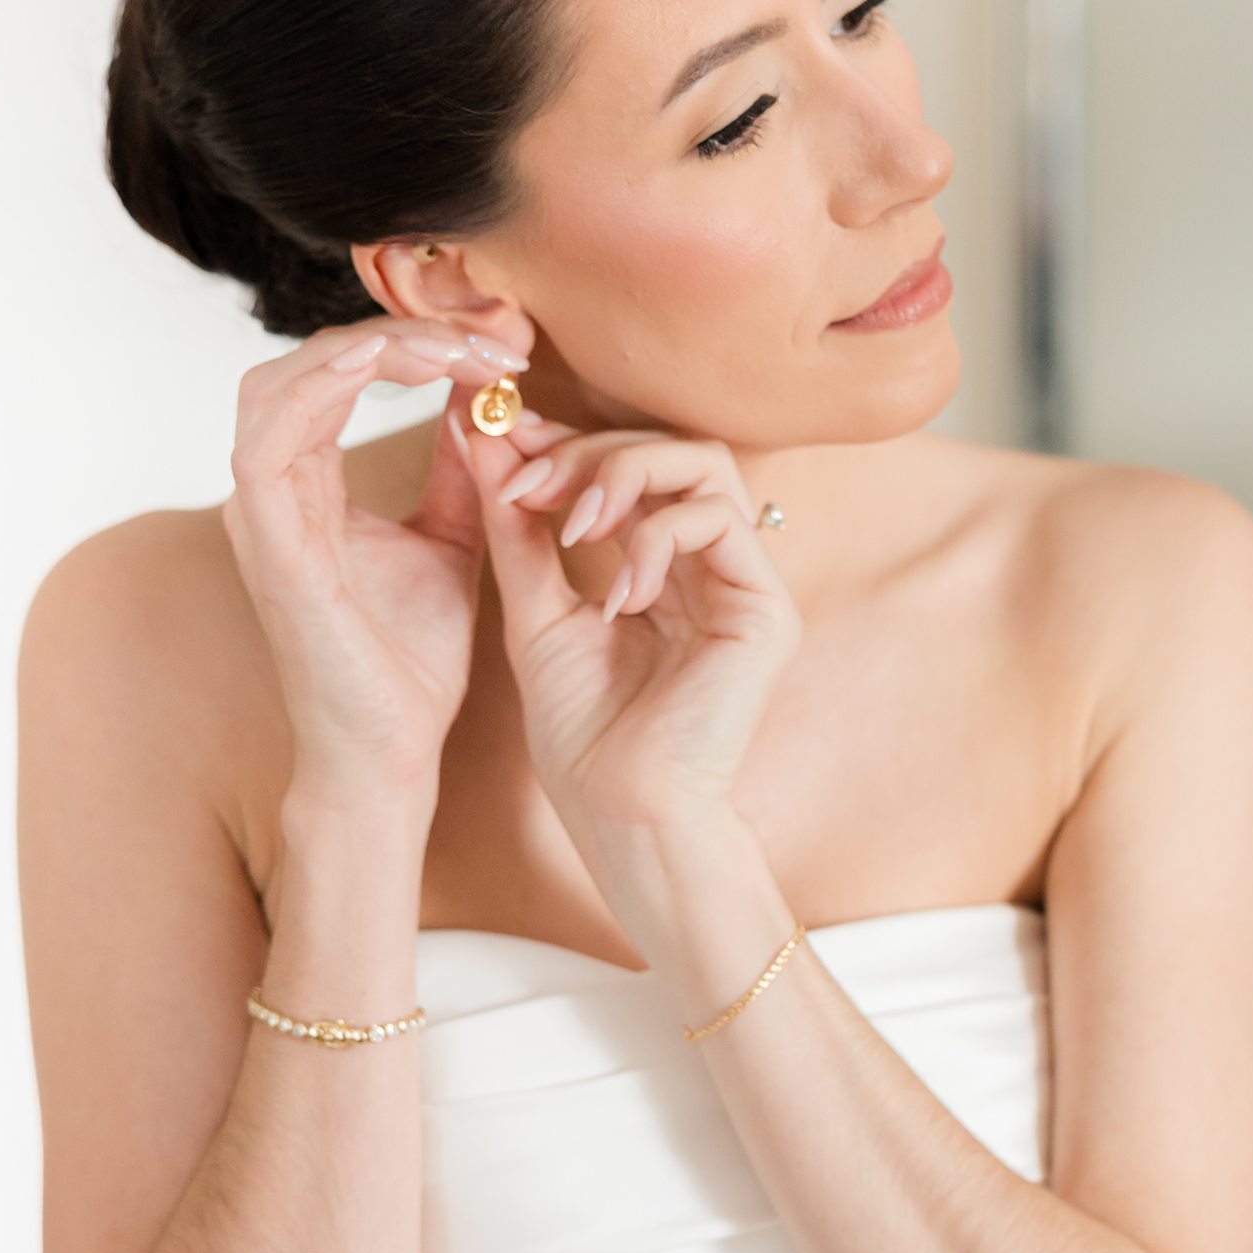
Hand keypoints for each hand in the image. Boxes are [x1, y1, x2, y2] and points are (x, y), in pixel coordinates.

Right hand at [221, 319, 520, 796]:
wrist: (392, 753)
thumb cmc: (411, 663)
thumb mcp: (452, 541)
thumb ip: (458, 470)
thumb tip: (482, 401)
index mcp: (307, 486)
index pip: (337, 374)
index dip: (410, 340)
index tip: (495, 341)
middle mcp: (274, 492)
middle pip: (306, 363)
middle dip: (395, 332)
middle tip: (483, 334)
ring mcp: (263, 518)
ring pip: (278, 384)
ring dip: (367, 349)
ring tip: (451, 347)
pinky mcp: (271, 546)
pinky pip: (270, 440)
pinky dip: (323, 389)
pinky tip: (392, 368)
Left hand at [463, 415, 801, 872]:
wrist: (622, 813)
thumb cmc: (584, 735)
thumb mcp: (534, 612)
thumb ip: (519, 530)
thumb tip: (485, 440)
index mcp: (661, 568)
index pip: (630, 469)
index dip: (569, 442)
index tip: (504, 439)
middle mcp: (709, 566)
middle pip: (669, 448)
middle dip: (588, 451)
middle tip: (528, 482)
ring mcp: (743, 583)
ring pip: (702, 464)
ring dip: (624, 475)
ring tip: (574, 526)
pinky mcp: (766, 607)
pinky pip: (720, 519)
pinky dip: (655, 538)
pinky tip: (617, 596)